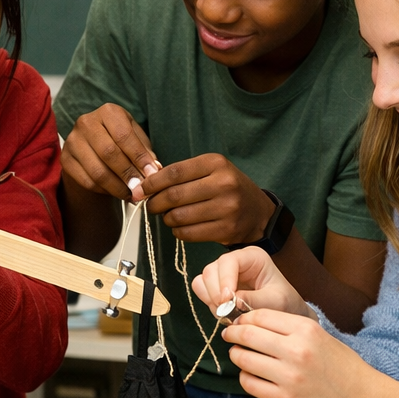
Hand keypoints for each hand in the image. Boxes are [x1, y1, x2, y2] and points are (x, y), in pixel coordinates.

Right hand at [61, 103, 160, 201]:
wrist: (92, 146)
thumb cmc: (119, 140)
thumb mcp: (135, 138)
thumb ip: (145, 151)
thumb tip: (153, 170)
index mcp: (108, 112)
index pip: (124, 136)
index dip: (139, 157)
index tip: (152, 174)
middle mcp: (86, 122)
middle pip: (109, 153)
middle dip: (128, 174)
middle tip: (141, 189)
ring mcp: (73, 141)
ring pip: (97, 171)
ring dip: (117, 187)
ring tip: (131, 195)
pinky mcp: (65, 159)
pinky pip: (87, 181)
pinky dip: (104, 191)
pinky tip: (116, 192)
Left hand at [140, 153, 274, 242]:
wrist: (258, 212)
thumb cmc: (227, 188)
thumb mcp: (210, 170)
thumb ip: (181, 174)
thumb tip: (145, 184)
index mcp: (216, 163)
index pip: (174, 172)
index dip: (152, 182)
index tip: (140, 190)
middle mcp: (224, 183)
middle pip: (174, 195)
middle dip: (155, 203)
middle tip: (151, 206)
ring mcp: (227, 208)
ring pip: (179, 216)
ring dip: (167, 219)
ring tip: (168, 216)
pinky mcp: (227, 230)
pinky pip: (188, 234)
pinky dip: (178, 232)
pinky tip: (180, 227)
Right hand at [192, 247, 314, 320]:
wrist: (284, 312)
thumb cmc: (284, 302)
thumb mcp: (276, 301)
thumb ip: (255, 300)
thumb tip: (233, 301)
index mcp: (252, 257)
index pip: (229, 261)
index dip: (224, 279)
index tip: (227, 301)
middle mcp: (235, 261)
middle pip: (211, 270)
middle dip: (216, 292)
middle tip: (225, 311)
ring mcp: (223, 273)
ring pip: (203, 280)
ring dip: (211, 299)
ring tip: (227, 313)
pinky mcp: (216, 286)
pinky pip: (201, 290)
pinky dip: (208, 302)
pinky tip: (223, 311)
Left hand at [220, 308, 398, 397]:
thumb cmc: (340, 364)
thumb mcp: (319, 335)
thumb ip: (288, 327)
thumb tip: (251, 321)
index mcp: (306, 329)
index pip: (260, 315)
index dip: (244, 317)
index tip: (238, 321)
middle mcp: (296, 351)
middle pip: (248, 335)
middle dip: (232, 333)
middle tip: (229, 335)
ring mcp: (289, 377)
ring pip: (244, 359)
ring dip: (236, 355)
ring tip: (239, 354)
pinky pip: (250, 384)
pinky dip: (245, 377)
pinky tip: (251, 374)